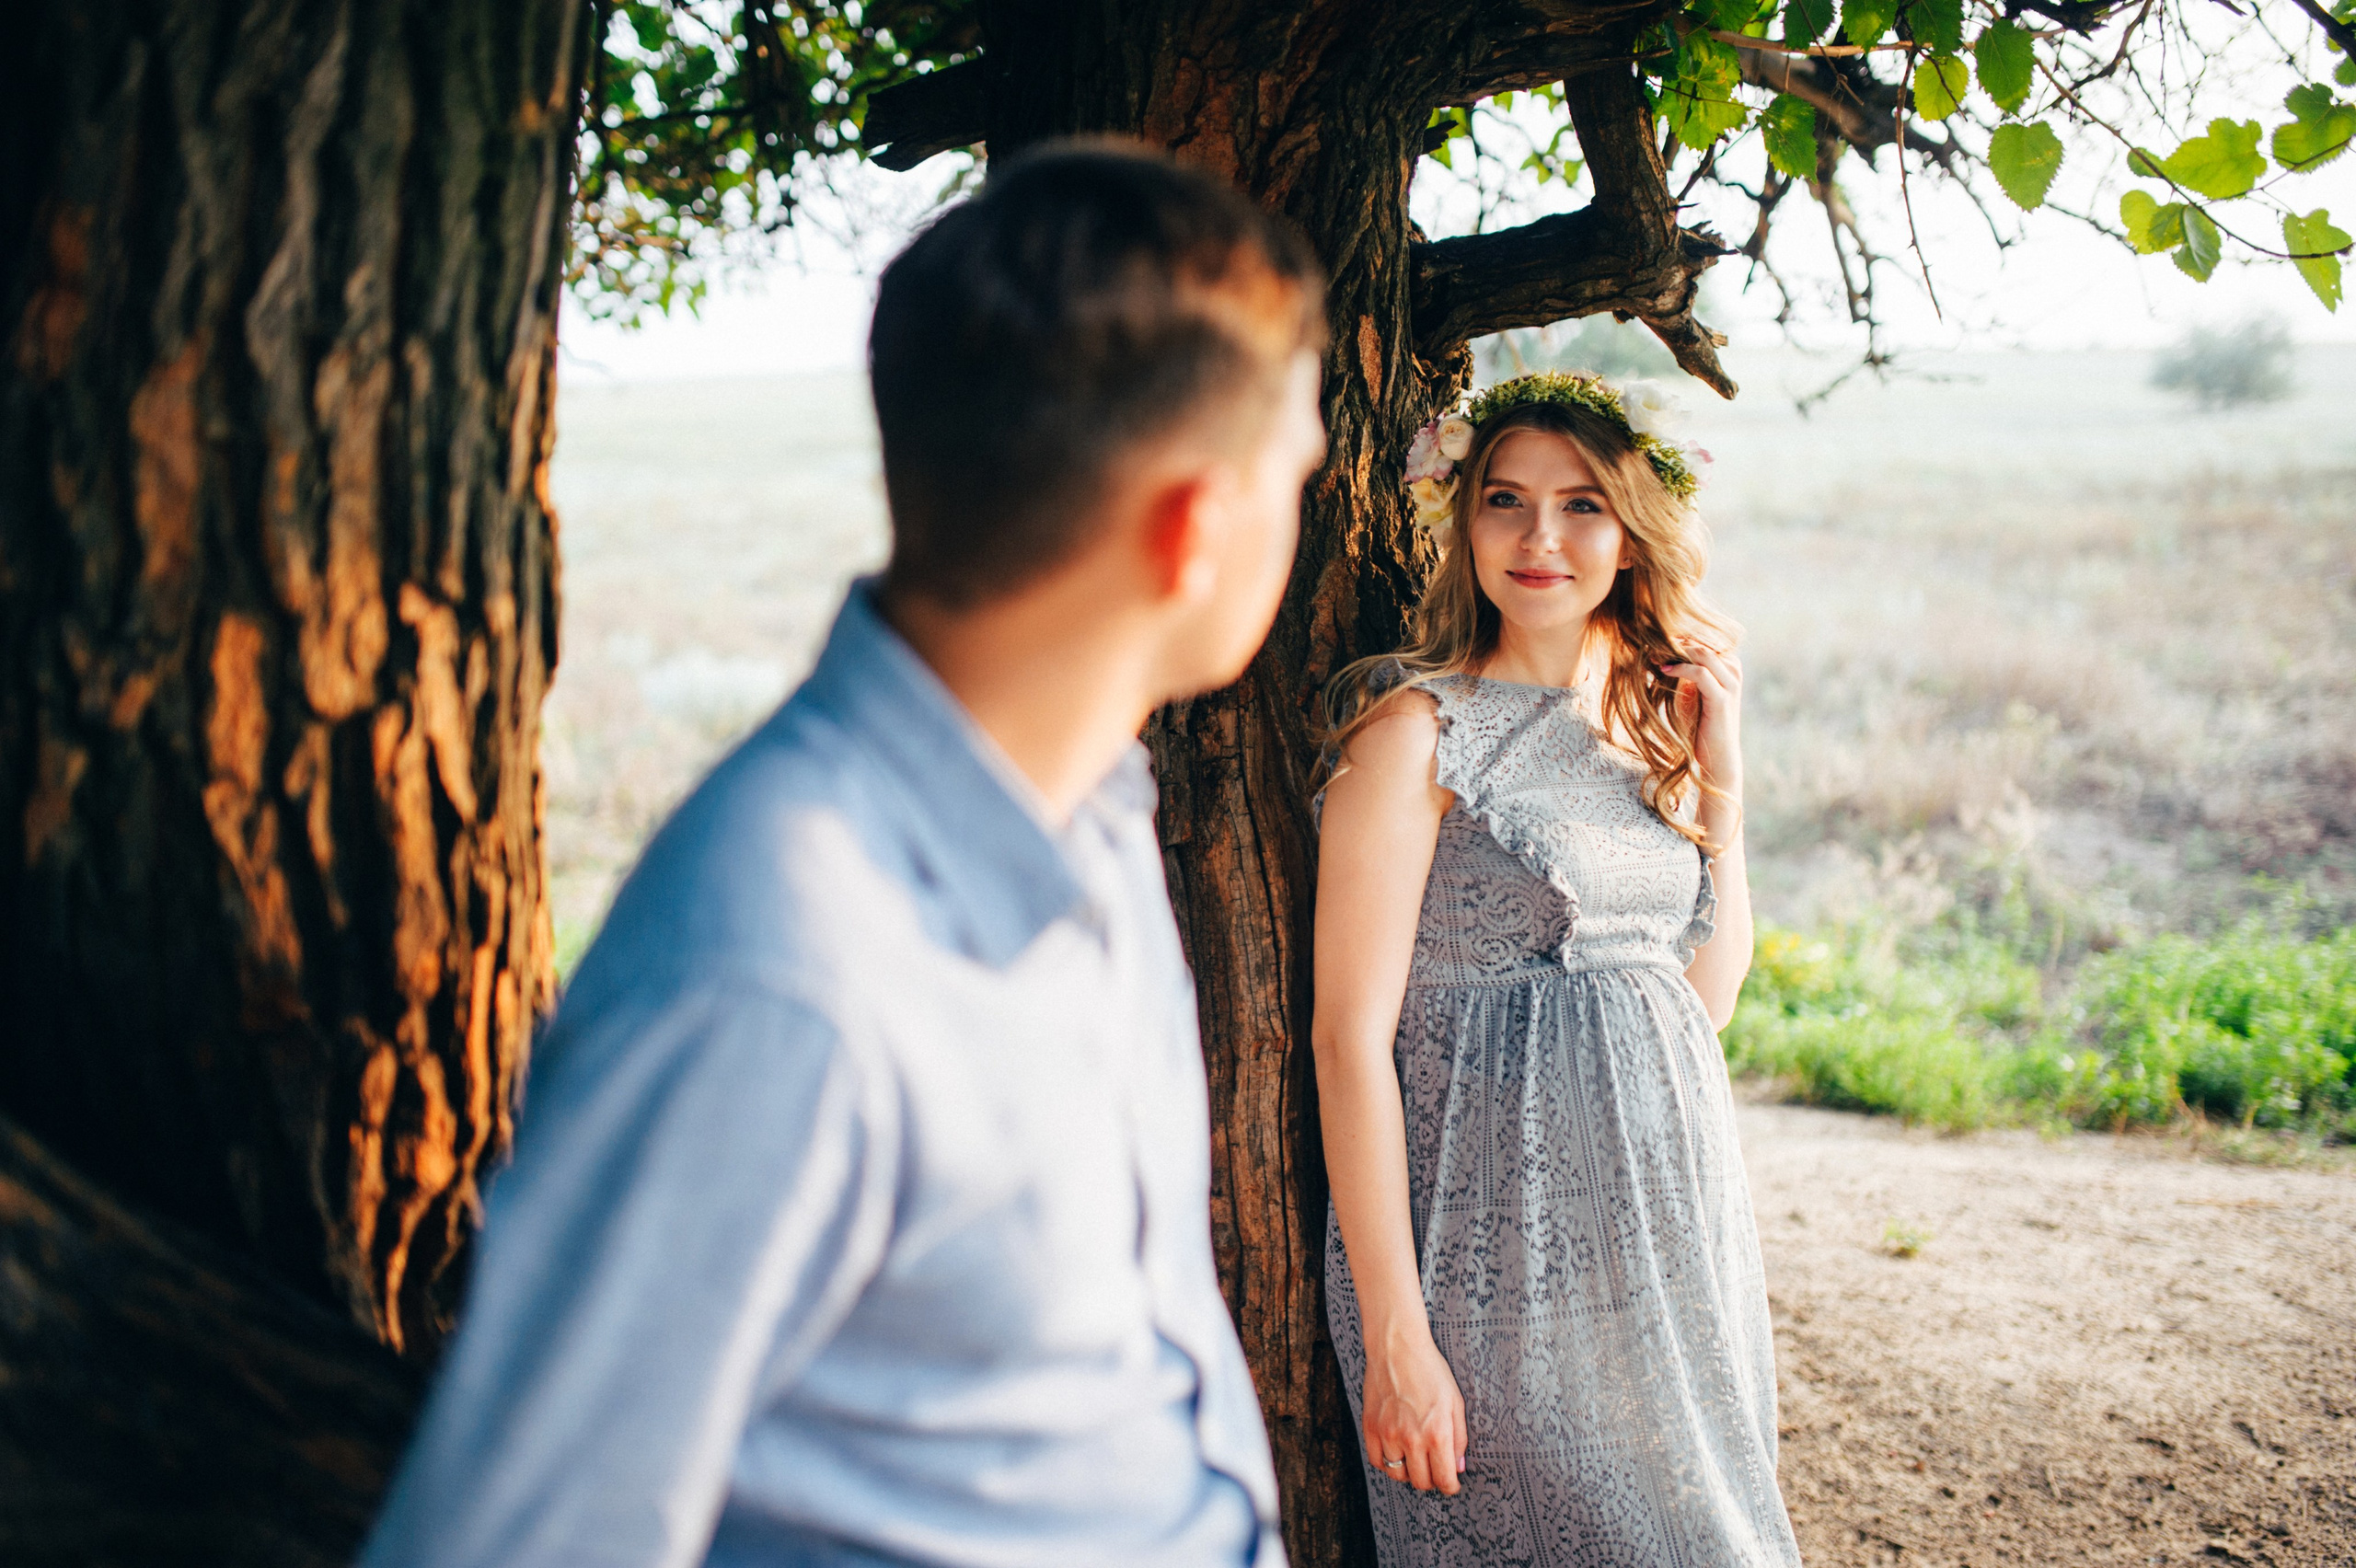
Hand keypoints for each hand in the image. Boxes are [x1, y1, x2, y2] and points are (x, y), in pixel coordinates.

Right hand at [1361, 1331, 1467, 1493]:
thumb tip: (1458, 1467)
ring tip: (1416, 1460)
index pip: (1445, 1479)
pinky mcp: (1370, 1427)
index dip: (1451, 1486)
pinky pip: (1377, 1461)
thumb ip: (1459, 1438)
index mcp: (1437, 1434)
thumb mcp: (1455, 1402)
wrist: (1397, 1347)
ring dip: (1409, 1472)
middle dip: (1432, 1481)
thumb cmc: (1430, 1370)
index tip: (1451, 1484)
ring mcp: (1388, 1434)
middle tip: (1435, 1470)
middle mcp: (1412, 1439)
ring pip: (1398, 1475)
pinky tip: (1396, 1453)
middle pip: (1421, 1482)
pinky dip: (1387, 1464)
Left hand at [1661, 643, 1742, 797]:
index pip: (1703, 639)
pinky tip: (1663, 670)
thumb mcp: (1688, 693)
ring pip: (1704, 653)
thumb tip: (1658, 652)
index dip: (1679, 637)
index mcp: (1727, 665)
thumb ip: (1681, 672)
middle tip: (1651, 644)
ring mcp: (1731, 684)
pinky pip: (1701, 673)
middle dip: (1676, 641)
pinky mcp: (1722, 699)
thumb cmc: (1699, 725)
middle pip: (1704, 642)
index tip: (1654, 639)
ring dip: (1677, 652)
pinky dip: (1680, 668)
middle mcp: (1733, 671)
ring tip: (1655, 656)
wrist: (1715, 757)